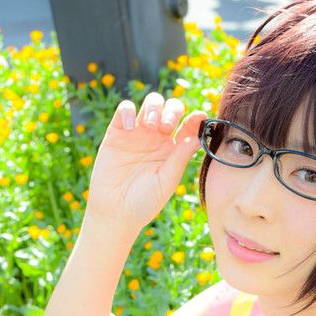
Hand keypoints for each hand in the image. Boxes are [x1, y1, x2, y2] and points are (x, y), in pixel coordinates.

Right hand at [84, 92, 206, 236]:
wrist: (115, 212)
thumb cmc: (144, 202)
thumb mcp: (167, 181)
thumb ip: (180, 158)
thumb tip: (197, 137)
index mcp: (173, 149)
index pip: (188, 126)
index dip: (195, 118)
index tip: (200, 117)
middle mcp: (157, 138)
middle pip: (171, 108)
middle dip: (172, 110)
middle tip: (166, 126)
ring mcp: (137, 132)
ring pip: (151, 103)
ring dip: (154, 107)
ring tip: (151, 125)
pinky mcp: (117, 132)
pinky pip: (125, 109)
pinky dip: (129, 111)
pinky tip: (131, 127)